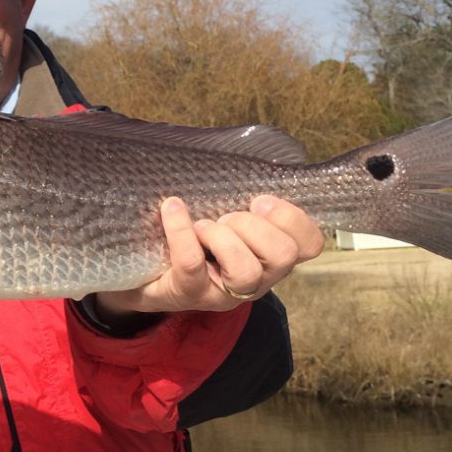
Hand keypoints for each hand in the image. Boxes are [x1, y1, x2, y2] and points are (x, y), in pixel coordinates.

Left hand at [95, 195, 323, 318]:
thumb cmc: (189, 239)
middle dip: (255, 226)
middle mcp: (256, 280)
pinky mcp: (188, 294)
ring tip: (202, 226)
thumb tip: (236, 157)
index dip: (294, 220)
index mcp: (269, 256)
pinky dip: (181, 231)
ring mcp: (223, 293)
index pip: (310, 245)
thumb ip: (238, 196)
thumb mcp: (221, 216)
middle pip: (284, 255)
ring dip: (223, 237)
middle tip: (226, 217)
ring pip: (247, 270)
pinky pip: (192, 264)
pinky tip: (172, 210)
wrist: (141, 276)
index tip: (260, 201)